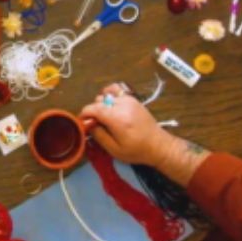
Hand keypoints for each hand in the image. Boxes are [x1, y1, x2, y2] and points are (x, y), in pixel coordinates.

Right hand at [81, 83, 195, 169]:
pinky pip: (117, 90)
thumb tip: (88, 124)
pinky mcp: (133, 99)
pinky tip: (111, 105)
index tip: (83, 123)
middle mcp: (122, 105)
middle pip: (98, 101)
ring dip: (102, 104)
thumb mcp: (114, 149)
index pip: (93, 108)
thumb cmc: (136, 150)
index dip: (84, 115)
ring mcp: (129, 99)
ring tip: (105, 116)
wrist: (158, 145)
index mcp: (117, 118)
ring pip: (106, 94)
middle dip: (93, 112)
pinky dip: (110, 94)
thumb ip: (99, 135)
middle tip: (97, 125)